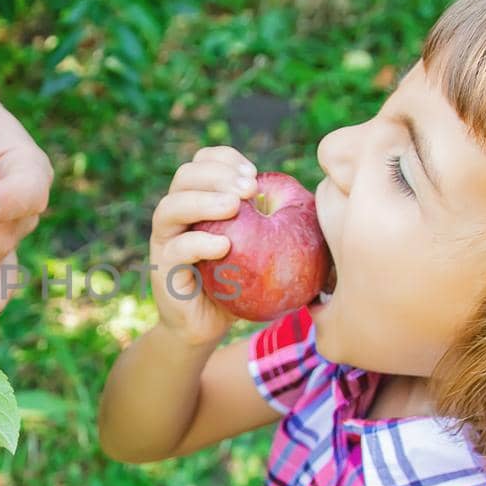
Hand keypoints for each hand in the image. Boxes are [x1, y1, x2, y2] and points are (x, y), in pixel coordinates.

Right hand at [150, 147, 259, 345]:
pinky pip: (175, 249)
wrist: (207, 326)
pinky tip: (225, 246)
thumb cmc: (239, 283)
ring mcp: (165, 241)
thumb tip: (321, 199)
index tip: (254, 173)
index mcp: (197, 199)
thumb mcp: (261, 247)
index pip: (202, 161)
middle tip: (250, 188)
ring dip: (204, 201)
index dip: (225, 159)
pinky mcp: (163, 270)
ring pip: (171, 207)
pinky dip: (199, 243)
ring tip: (235, 206)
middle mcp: (176, 215)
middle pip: (185, 176)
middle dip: (218, 175)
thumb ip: (278, 221)